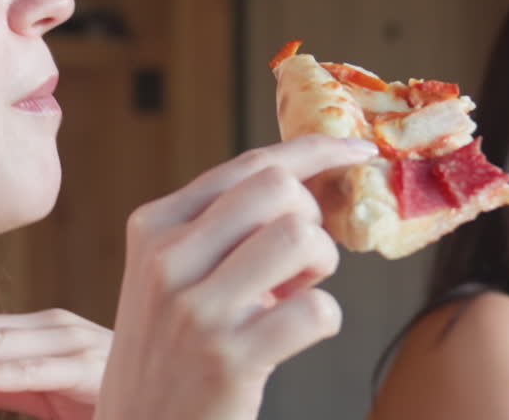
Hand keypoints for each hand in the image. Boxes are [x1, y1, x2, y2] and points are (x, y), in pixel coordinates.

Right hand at [95, 134, 376, 419]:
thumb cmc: (166, 351)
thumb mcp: (167, 276)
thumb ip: (217, 228)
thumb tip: (302, 182)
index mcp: (154, 227)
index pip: (248, 165)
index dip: (314, 151)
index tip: (355, 149)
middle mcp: (169, 260)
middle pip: (277, 189)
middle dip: (311, 216)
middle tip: (301, 259)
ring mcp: (197, 310)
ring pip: (299, 237)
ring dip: (321, 264)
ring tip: (298, 292)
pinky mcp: (230, 359)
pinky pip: (317, 310)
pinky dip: (324, 319)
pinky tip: (297, 334)